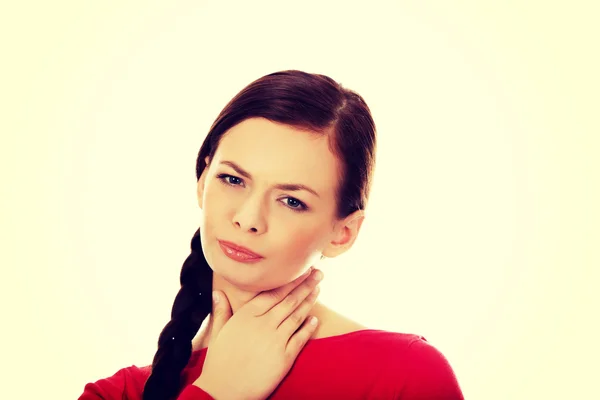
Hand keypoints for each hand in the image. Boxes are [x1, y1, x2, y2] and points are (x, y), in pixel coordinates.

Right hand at [193, 267, 322, 399]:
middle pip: (289, 300)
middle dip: (306, 284)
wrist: (223, 392)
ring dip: (309, 301)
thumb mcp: (217, 333)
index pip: (274, 292)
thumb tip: (218, 292)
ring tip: (318, 289)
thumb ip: (221, 311)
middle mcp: (263, 324)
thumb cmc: (219, 363)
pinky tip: (315, 319)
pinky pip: (300, 338)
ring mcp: (275, 340)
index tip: (301, 270)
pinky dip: (309, 327)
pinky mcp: (284, 357)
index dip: (290, 280)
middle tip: (318, 273)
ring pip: (297, 315)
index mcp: (247, 315)